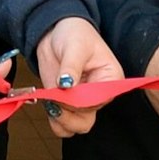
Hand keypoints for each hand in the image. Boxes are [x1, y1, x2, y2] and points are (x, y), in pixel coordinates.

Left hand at [35, 17, 121, 137]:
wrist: (56, 33)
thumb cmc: (74, 34)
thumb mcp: (75, 45)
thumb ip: (71, 66)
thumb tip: (66, 84)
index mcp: (111, 80)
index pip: (98, 100)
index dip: (79, 100)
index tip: (65, 88)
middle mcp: (99, 95)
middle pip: (87, 118)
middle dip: (67, 110)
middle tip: (54, 95)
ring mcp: (82, 102)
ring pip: (76, 126)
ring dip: (61, 119)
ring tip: (51, 100)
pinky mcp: (66, 105)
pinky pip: (63, 125)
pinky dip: (54, 121)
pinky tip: (48, 105)